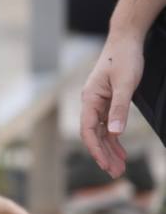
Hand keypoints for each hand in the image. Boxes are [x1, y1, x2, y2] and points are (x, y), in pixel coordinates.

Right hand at [80, 33, 142, 176]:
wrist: (126, 40)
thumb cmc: (124, 59)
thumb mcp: (126, 85)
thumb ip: (119, 109)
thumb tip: (114, 133)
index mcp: (89, 99)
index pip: (88, 130)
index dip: (96, 149)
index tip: (105, 165)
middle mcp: (90, 102)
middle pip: (93, 134)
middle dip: (104, 155)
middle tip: (115, 173)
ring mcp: (98, 102)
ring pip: (101, 131)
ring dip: (109, 149)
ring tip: (119, 166)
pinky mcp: (107, 100)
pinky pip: (108, 124)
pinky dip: (114, 138)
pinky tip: (121, 150)